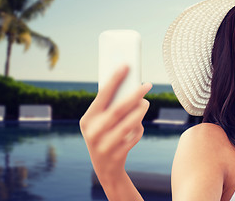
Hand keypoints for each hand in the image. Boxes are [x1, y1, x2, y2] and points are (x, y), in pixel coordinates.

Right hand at [80, 65, 151, 183]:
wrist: (105, 169)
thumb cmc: (105, 136)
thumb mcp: (100, 123)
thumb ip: (111, 108)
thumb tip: (130, 86)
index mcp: (87, 120)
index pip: (102, 96)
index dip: (115, 79)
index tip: (126, 65)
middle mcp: (93, 133)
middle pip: (118, 110)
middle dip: (134, 95)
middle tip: (147, 84)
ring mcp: (104, 146)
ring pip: (127, 125)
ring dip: (140, 111)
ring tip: (146, 102)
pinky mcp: (117, 156)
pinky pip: (133, 138)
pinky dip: (138, 129)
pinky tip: (139, 124)